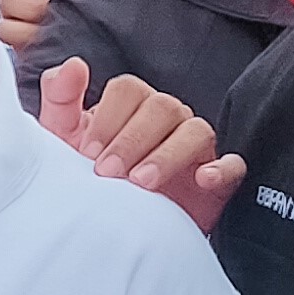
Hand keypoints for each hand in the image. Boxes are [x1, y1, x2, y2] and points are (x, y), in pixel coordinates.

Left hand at [38, 59, 245, 233]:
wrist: (116, 230)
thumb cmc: (88, 177)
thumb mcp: (64, 141)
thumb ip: (61, 99)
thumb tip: (73, 64)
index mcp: (132, 106)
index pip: (127, 90)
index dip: (107, 118)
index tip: (86, 153)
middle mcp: (167, 119)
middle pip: (161, 106)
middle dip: (131, 139)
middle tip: (107, 172)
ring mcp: (195, 146)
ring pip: (196, 130)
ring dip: (168, 154)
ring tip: (142, 183)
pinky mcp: (217, 179)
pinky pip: (233, 163)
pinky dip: (222, 168)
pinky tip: (204, 179)